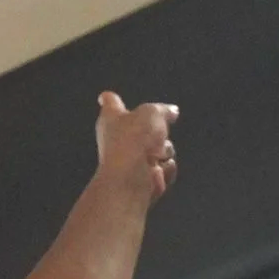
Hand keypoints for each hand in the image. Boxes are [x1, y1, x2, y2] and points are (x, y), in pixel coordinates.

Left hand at [95, 91, 178, 206]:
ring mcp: (130, 162)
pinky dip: (166, 170)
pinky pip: (162, 171)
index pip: (110, 102)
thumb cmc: (134, 138)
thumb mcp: (153, 113)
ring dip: (164, 151)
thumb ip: (164, 110)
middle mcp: (117, 139)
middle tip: (159, 132)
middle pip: (142, 129)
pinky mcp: (142, 181)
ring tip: (158, 154)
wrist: (130, 179)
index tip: (106, 97)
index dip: (111, 99)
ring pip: (157, 150)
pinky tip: (161, 171)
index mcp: (112, 118)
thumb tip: (172, 111)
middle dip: (157, 130)